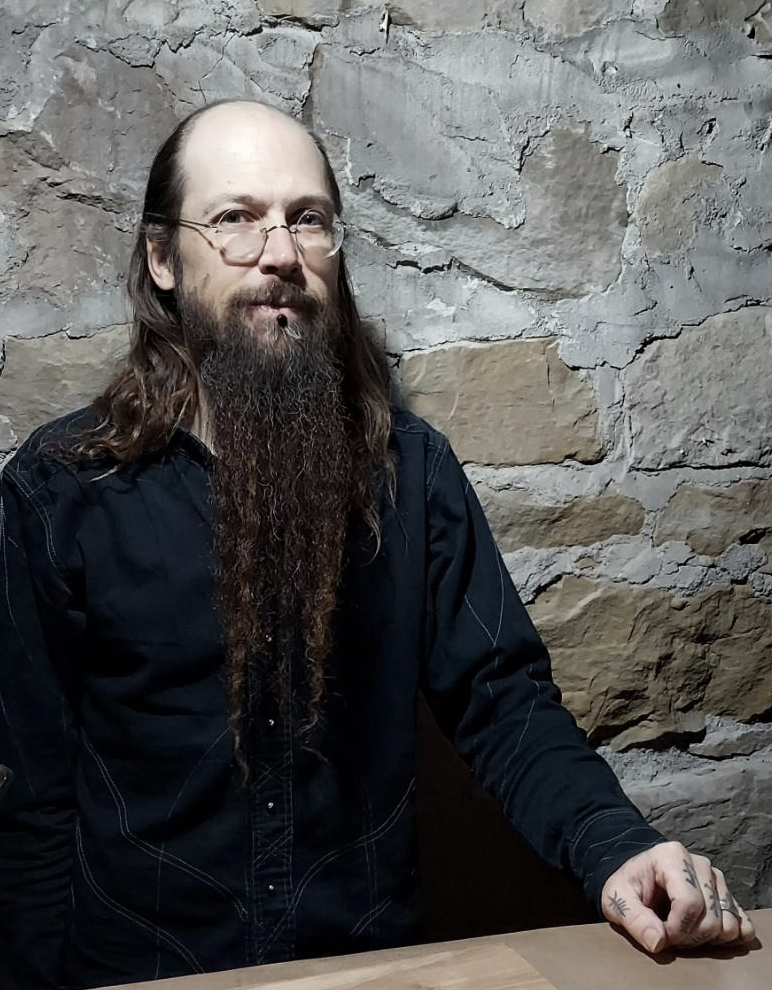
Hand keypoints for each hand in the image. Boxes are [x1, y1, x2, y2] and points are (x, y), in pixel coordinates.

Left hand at [601, 841, 754, 952]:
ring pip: (729, 925)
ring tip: (683, 932)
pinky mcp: (726, 895)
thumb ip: (635, 920)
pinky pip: (743, 925)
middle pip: (711, 918)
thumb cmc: (627, 887)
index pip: (690, 903)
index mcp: (672, 856)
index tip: (660, 934)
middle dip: (689, 937)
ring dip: (706, 939)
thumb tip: (658, 942)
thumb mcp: (617, 900)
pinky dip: (728, 938)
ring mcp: (717, 879)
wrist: (635, 880)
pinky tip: (705, 936)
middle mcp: (700, 864)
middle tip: (668, 934)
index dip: (676, 929)